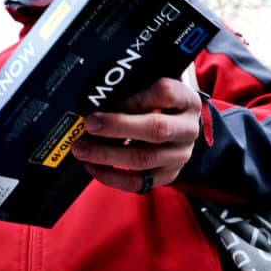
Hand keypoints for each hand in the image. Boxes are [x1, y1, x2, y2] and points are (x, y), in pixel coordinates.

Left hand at [71, 77, 200, 193]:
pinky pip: (138, 182)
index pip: (165, 93)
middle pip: (156, 129)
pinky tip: (93, 167)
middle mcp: (188, 129)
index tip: (109, 99)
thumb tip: (100, 97)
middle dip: (118, 127)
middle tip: (90, 124)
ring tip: (82, 149)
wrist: (181, 128)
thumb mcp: (156, 87)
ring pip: (144, 159)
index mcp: (187, 101)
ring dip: (107, 155)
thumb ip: (136, 88)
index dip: (135, 97)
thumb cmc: (162, 104)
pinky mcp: (168, 175)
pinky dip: (111, 176)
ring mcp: (180, 155)